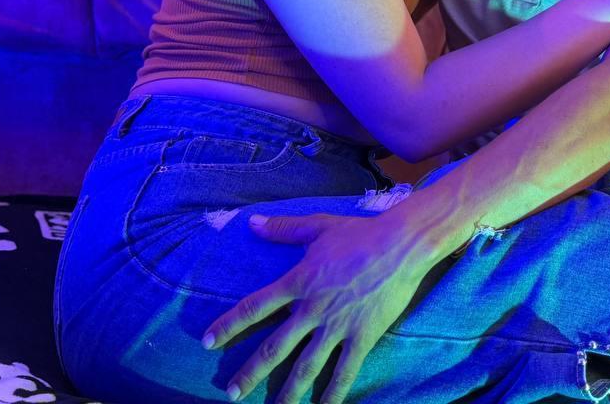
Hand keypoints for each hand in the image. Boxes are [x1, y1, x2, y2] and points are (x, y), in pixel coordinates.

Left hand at [202, 210, 436, 403]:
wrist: (401, 244)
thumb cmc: (360, 233)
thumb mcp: (318, 226)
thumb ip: (283, 228)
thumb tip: (252, 223)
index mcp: (298, 281)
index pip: (254, 307)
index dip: (229, 325)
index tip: (208, 342)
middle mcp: (312, 308)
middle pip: (273, 347)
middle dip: (250, 372)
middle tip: (231, 393)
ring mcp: (337, 325)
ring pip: (305, 366)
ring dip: (287, 393)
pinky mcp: (362, 335)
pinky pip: (344, 371)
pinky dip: (333, 393)